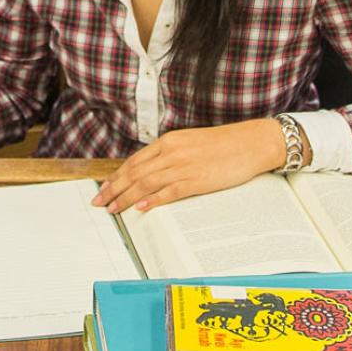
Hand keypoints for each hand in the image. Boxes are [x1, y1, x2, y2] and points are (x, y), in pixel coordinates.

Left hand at [93, 118, 291, 213]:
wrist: (251, 143)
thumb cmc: (223, 144)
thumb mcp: (189, 142)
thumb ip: (169, 154)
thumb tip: (150, 170)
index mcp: (168, 142)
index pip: (134, 161)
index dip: (116, 176)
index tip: (104, 188)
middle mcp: (171, 152)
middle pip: (134, 173)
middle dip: (114, 189)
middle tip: (100, 202)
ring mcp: (183, 166)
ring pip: (146, 183)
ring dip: (126, 197)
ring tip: (114, 208)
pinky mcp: (197, 180)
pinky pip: (169, 192)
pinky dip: (152, 201)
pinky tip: (140, 208)